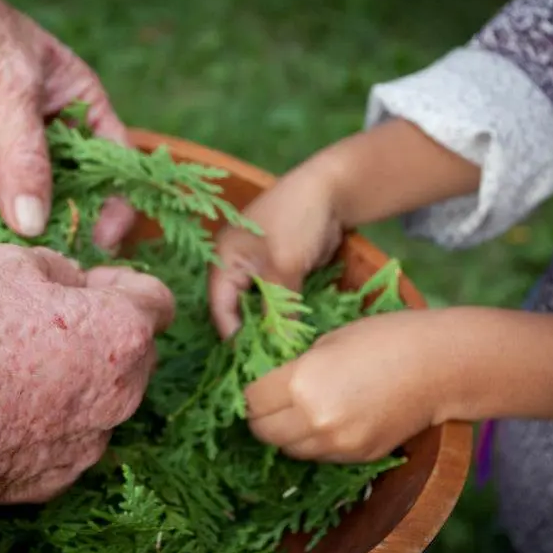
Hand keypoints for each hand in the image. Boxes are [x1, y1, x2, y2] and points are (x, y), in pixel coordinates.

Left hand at [0, 0, 135, 243]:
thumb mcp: (4, 88)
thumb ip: (22, 157)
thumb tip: (33, 226)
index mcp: (74, 100)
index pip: (111, 158)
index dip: (115, 200)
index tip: (103, 239)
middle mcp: (44, 124)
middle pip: (69, 184)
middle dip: (67, 221)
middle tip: (60, 263)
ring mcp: (2, 140)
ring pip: (24, 195)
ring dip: (21, 226)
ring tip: (18, 262)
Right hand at [0, 244, 173, 509]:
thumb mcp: (7, 263)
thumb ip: (57, 267)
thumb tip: (70, 280)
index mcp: (123, 334)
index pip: (158, 301)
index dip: (123, 284)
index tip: (88, 283)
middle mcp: (121, 397)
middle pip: (135, 356)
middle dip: (104, 333)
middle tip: (47, 320)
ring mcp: (88, 446)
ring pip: (101, 403)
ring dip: (76, 381)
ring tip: (14, 367)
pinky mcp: (53, 482)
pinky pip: (65, 442)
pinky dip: (45, 425)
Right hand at [208, 119, 482, 339]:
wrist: (332, 190)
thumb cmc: (297, 220)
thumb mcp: (285, 267)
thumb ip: (278, 307)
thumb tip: (279, 346)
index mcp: (224, 260)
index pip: (220, 308)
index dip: (234, 335)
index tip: (252, 362)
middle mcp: (235, 266)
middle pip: (237, 310)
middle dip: (252, 333)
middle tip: (269, 361)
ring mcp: (258, 267)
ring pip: (259, 306)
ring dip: (270, 325)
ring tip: (283, 351)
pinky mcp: (280, 269)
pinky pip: (276, 299)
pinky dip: (284, 313)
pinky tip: (295, 332)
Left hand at [243, 309, 465, 462]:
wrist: (441, 366)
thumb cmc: (385, 338)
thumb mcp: (328, 341)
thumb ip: (294, 367)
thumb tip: (268, 383)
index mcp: (302, 383)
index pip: (251, 401)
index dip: (249, 393)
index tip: (255, 384)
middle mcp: (314, 420)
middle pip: (263, 432)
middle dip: (260, 417)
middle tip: (269, 401)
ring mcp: (337, 443)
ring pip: (288, 449)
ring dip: (284, 433)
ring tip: (297, 410)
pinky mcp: (357, 456)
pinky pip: (317, 456)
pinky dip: (311, 442)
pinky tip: (324, 420)